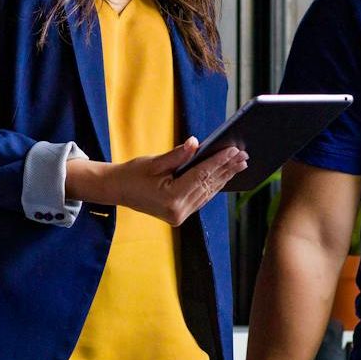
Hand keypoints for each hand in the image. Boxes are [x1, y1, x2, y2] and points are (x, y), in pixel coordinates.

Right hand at [88, 138, 246, 225]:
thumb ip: (177, 155)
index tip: (233, 150)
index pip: (201, 176)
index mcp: (171, 199)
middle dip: (226, 169)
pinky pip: (202, 198)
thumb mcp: (154, 162)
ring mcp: (180, 216)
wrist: (117, 190)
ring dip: (224, 177)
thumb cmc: (133, 174)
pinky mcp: (180, 215)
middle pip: (208, 185)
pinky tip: (225, 175)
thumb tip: (196, 143)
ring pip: (208, 193)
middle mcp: (178, 211)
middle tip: (243, 155)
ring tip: (239, 164)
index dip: (218, 161)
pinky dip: (214, 185)